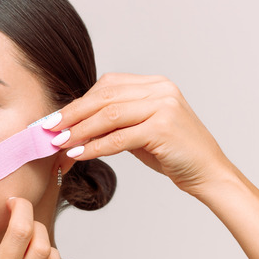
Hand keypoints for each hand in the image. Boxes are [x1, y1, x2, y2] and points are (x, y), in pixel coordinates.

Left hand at [47, 73, 236, 196]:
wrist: (209, 173)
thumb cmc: (174, 154)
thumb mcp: (141, 132)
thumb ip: (114, 124)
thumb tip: (72, 128)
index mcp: (155, 84)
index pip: (106, 86)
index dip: (78, 103)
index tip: (55, 119)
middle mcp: (160, 89)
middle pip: (104, 98)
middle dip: (72, 114)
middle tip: (48, 129)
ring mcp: (164, 106)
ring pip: (108, 115)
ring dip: (79, 130)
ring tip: (58, 143)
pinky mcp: (163, 128)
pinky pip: (119, 137)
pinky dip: (94, 147)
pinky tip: (78, 154)